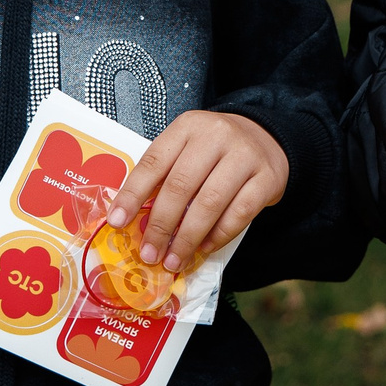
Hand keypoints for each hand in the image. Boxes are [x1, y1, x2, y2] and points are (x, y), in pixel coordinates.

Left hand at [104, 110, 287, 273]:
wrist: (267, 138)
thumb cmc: (216, 150)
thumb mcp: (188, 147)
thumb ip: (165, 174)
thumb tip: (133, 218)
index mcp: (188, 126)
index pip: (154, 161)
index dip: (133, 194)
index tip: (118, 222)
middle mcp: (217, 136)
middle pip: (181, 185)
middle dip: (160, 225)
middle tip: (149, 253)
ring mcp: (245, 155)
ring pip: (209, 203)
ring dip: (187, 238)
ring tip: (173, 260)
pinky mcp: (267, 177)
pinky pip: (239, 213)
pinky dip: (218, 235)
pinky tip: (205, 248)